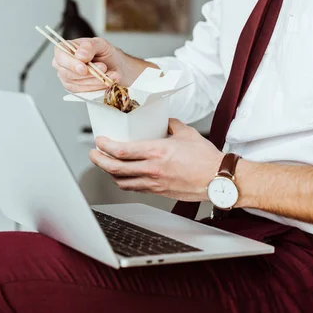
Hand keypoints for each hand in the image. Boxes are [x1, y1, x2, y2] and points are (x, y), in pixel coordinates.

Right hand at [52, 37, 123, 92]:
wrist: (114, 65)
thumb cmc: (104, 52)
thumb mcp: (100, 44)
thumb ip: (89, 46)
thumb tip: (80, 55)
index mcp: (64, 49)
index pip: (60, 56)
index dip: (71, 64)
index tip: (84, 68)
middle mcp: (62, 65)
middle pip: (68, 73)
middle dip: (89, 73)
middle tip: (104, 67)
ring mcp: (67, 79)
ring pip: (78, 83)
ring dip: (96, 80)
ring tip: (111, 74)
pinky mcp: (75, 89)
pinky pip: (84, 91)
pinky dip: (98, 87)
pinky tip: (108, 82)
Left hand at [89, 118, 223, 201]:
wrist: (218, 179)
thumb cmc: (205, 158)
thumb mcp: (187, 133)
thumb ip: (172, 124)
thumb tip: (164, 121)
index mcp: (157, 152)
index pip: (122, 151)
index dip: (105, 146)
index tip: (99, 140)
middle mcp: (152, 169)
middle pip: (115, 168)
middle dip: (99, 160)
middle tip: (93, 153)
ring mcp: (154, 183)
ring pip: (122, 182)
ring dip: (109, 173)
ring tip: (105, 165)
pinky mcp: (159, 192)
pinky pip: (135, 188)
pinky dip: (124, 182)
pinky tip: (123, 176)